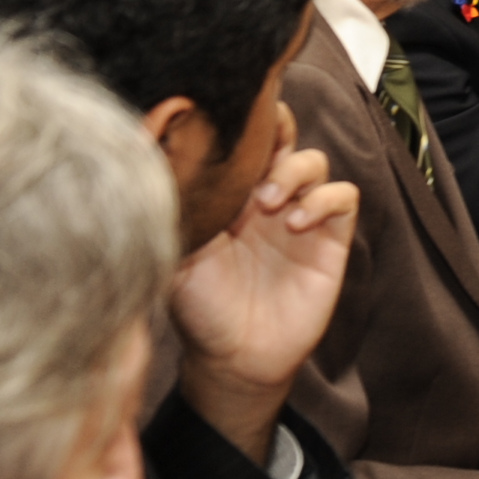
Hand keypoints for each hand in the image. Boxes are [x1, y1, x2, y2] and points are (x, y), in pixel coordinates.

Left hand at [170, 126, 360, 460]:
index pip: (241, 137)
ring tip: (270, 203)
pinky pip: (343, 196)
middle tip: (255, 153)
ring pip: (314, 160)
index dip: (240, 120)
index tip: (225, 120)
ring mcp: (300, 214)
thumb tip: (136, 144)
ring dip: (294, 171)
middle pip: (284, 134)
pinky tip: (296, 223)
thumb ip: (167, 201)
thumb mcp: (173, 251)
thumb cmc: (198, 308)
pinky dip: (324, 200)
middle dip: (275, 130)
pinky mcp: (330, 238)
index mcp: (228, 192)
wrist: (234, 359)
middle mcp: (265, 195)